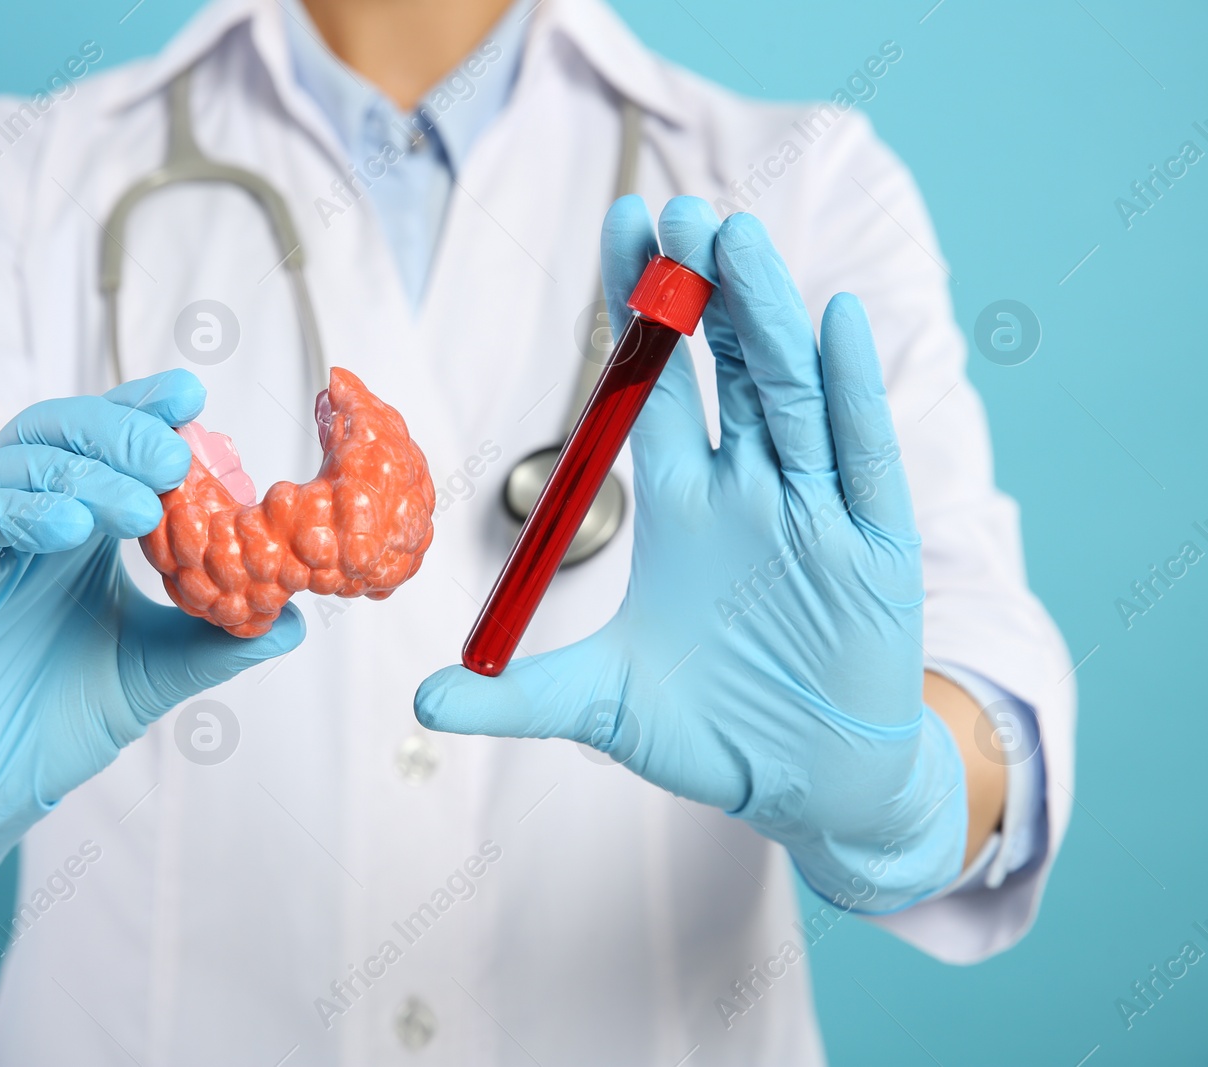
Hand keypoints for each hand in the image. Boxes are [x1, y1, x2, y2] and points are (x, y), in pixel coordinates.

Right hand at [0, 370, 303, 919]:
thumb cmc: (53, 723)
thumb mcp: (151, 674)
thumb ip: (215, 641)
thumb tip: (298, 619)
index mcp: (70, 529)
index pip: (101, 444)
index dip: (140, 410)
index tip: (191, 396)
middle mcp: (13, 524)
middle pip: (53, 438)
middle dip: (114, 433)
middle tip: (172, 454)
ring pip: (4, 471)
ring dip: (75, 477)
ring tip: (137, 506)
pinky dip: (7, 514)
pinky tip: (65, 531)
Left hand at [416, 197, 966, 910]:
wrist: (807, 787)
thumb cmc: (710, 733)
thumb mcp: (598, 709)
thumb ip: (515, 698)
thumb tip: (422, 700)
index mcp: (686, 505)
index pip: (658, 386)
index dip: (638, 313)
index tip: (621, 230)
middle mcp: (752, 490)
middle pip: (728, 370)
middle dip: (700, 295)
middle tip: (674, 214)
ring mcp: (817, 512)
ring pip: (792, 395)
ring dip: (766, 317)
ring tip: (735, 240)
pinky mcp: (877, 550)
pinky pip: (866, 458)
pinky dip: (853, 391)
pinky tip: (837, 320)